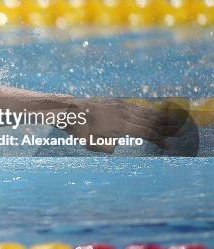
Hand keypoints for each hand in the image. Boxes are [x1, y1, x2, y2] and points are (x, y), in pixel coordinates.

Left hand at [66, 98, 189, 152]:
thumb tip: (118, 146)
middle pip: (149, 120)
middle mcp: (122, 113)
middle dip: (165, 128)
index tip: (166, 146)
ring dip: (159, 118)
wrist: (69, 111)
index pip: (145, 132)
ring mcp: (119, 105)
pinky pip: (135, 106)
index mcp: (119, 124)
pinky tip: (153, 114)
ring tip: (172, 124)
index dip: (158, 139)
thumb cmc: (80, 131)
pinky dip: (147, 111)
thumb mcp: (94, 145)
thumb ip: (109, 147)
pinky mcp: (116, 101)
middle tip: (179, 134)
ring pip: (144, 112)